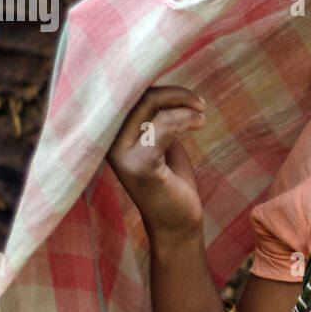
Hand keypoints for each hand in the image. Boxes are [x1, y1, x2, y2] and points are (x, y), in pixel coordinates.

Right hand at [105, 85, 206, 244]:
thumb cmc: (172, 182)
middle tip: (200, 103)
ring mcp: (121, 155)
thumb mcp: (161, 143)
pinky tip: (199, 124)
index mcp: (110, 137)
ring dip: (184, 105)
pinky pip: (163, 125)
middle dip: (174, 93)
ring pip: (150, 106)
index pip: (128, 95)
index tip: (186, 96)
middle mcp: (108, 143)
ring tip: (202, 115)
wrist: (178, 223)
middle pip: (138, 96)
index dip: (159, 88)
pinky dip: (185, 119)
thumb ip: (156, 118)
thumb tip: (164, 88)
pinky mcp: (140, 165)